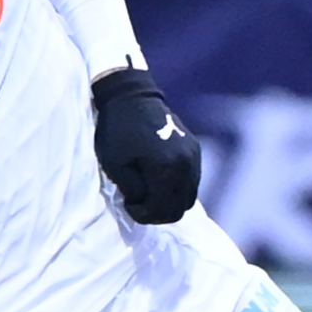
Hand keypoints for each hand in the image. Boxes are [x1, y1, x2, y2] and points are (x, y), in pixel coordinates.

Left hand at [91, 67, 199, 222]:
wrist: (132, 97)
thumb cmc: (118, 130)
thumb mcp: (116, 165)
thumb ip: (134, 190)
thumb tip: (145, 201)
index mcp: (167, 169)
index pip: (162, 210)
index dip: (143, 215)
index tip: (129, 204)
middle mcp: (187, 165)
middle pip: (179, 209)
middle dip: (157, 212)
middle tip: (139, 203)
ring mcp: (194, 158)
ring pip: (187, 197)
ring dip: (168, 202)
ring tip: (149, 192)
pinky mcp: (195, 150)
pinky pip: (191, 182)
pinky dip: (176, 189)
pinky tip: (159, 181)